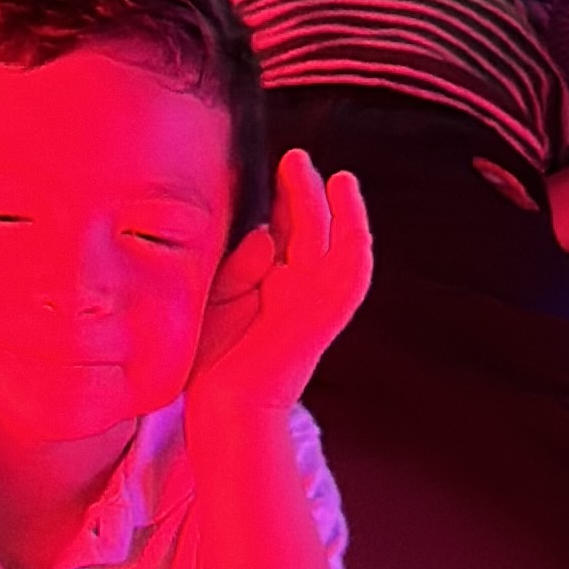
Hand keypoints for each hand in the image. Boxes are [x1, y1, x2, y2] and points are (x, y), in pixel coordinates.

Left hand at [186, 141, 375, 431]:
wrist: (221, 411)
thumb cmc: (213, 361)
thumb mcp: (219, 298)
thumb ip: (240, 265)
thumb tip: (265, 234)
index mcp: (280, 288)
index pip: (291, 233)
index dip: (287, 199)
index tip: (277, 167)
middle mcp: (303, 295)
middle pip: (315, 234)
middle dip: (308, 194)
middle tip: (295, 157)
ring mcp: (316, 308)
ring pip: (339, 248)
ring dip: (339, 211)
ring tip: (331, 176)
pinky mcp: (322, 321)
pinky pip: (351, 277)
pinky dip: (355, 242)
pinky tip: (350, 213)